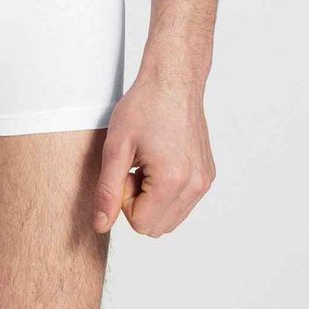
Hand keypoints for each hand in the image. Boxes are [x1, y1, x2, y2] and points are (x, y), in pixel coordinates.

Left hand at [92, 72, 215, 236]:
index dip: (125, 201)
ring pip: (171, 219)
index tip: (126, 170)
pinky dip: (167, 191)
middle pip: (157, 228)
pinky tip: (160, 160)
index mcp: (172, 181)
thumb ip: (107, 191)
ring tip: (146, 163)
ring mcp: (204, 181)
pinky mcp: (207, 175)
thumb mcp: (116, 147)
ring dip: (153, 199)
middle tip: (134, 166)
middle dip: (139, 203)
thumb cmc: (144, 106)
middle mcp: (195, 186)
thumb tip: (101, 225)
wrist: (173, 80)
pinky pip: (183, 203)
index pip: (141, 225)